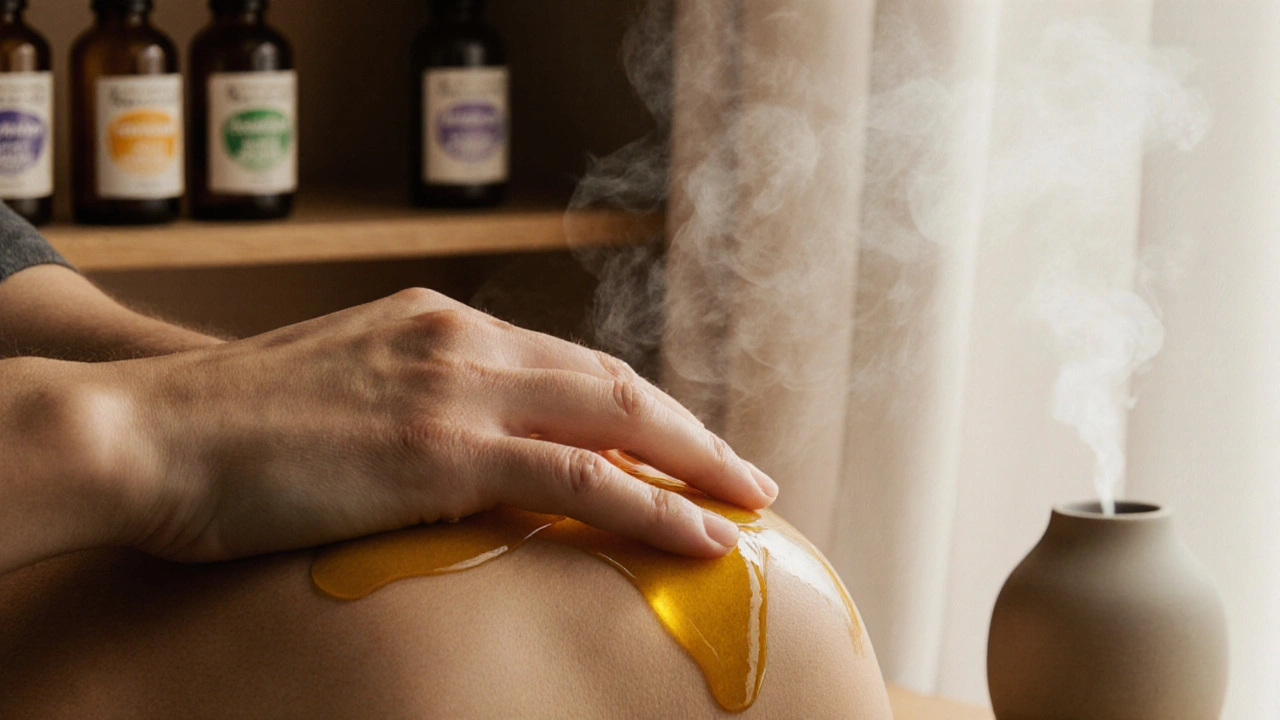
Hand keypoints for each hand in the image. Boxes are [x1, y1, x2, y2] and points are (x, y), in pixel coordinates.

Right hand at [94, 288, 776, 562]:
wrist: (148, 431)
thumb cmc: (226, 426)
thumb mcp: (336, 393)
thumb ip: (406, 407)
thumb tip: (449, 457)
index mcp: (436, 323)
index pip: (566, 362)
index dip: (633, 405)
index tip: (677, 441)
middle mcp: (460, 341)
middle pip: (612, 381)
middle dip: (688, 430)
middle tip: (744, 472)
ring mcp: (457, 389)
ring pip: (616, 420)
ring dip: (695, 462)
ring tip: (749, 502)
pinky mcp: (445, 450)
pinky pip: (580, 478)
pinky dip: (652, 505)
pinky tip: (698, 533)